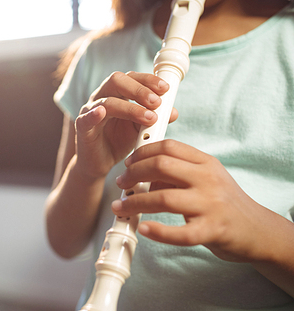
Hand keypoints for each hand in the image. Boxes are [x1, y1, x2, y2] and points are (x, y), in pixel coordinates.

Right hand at [74, 71, 175, 178]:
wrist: (100, 164)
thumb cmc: (118, 141)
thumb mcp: (140, 129)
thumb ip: (154, 118)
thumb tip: (174, 112)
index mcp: (116, 93)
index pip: (131, 77)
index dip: (148, 80)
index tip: (165, 89)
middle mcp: (102, 97)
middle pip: (117, 80)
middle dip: (139, 89)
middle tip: (157, 102)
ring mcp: (90, 111)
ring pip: (107, 101)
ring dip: (130, 108)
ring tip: (149, 118)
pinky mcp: (82, 127)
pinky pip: (86, 118)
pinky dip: (94, 114)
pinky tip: (102, 113)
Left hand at [112, 140, 293, 263]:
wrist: (258, 230)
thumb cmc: (224, 202)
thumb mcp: (205, 179)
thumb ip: (176, 174)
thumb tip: (141, 175)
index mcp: (206, 163)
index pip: (169, 147)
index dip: (142, 152)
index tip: (128, 162)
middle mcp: (209, 180)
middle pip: (162, 166)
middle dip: (134, 173)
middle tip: (121, 183)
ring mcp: (211, 205)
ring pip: (164, 198)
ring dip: (136, 203)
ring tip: (121, 207)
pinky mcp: (213, 231)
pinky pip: (180, 233)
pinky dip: (158, 232)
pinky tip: (144, 229)